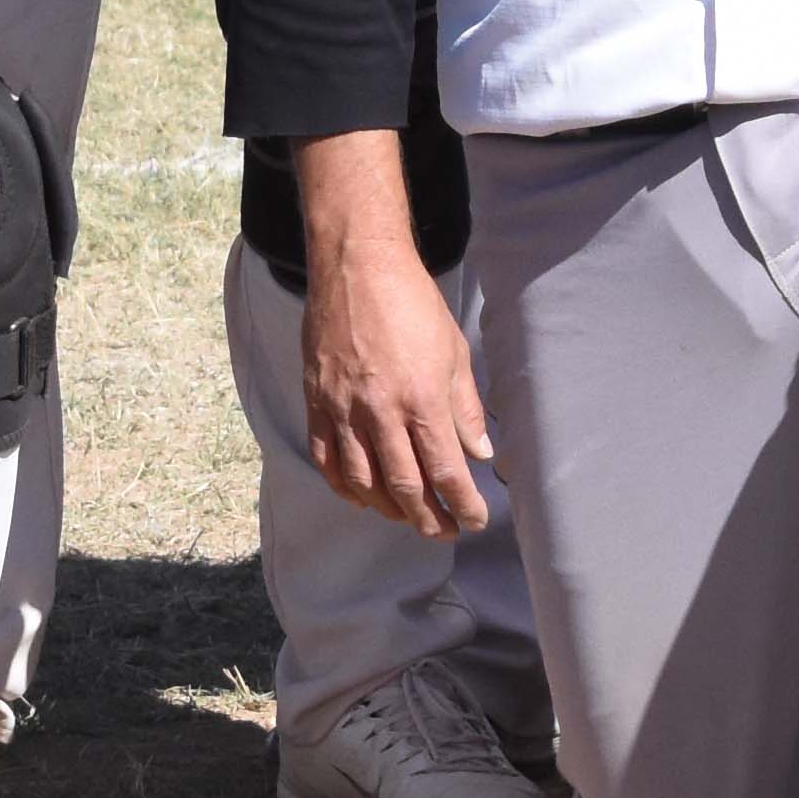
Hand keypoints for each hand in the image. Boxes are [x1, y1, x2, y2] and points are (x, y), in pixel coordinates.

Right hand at [299, 216, 497, 538]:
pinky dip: (344, 486)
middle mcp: (381, 411)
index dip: (462, 504)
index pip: (445, 470)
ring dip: (388, 509)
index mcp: (422, 398)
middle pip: (405, 487)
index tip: (475, 520)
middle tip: (444, 531)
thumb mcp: (454, 351)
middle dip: (428, 519)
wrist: (357, 266)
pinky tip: (362, 496)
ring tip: (408, 517)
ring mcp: (344, 409)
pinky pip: (327, 459)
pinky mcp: (317, 401)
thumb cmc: (412, 303)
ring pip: (364, 481)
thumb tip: (481, 452)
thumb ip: (466, 407)